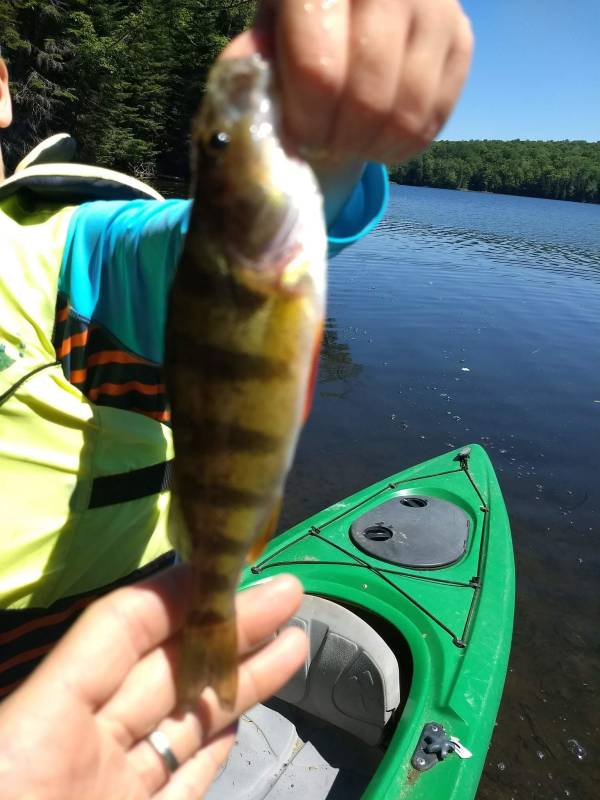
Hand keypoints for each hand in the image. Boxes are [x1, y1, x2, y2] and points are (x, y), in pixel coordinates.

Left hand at [0, 569, 305, 799]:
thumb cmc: (23, 791)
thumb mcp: (32, 755)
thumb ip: (125, 703)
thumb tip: (188, 678)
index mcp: (43, 725)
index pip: (117, 634)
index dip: (177, 596)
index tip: (232, 570)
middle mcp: (77, 750)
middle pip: (163, 671)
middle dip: (228, 629)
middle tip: (289, 595)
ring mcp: (105, 793)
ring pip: (181, 725)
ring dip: (237, 681)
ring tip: (293, 644)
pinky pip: (180, 780)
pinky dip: (213, 745)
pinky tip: (242, 716)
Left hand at [224, 0, 472, 212]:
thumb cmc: (306, 15)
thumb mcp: (271, 24)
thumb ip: (257, 58)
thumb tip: (249, 91)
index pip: (320, 73)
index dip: (308, 122)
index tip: (301, 136)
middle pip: (367, 100)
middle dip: (341, 140)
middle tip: (326, 145)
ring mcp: (435, 8)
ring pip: (406, 115)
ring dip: (372, 148)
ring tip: (352, 144)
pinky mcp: (461, 36)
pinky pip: (435, 117)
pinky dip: (404, 144)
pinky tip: (380, 136)